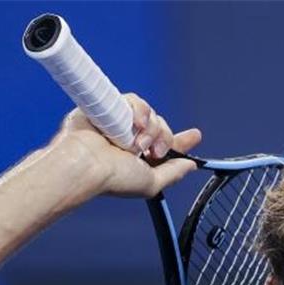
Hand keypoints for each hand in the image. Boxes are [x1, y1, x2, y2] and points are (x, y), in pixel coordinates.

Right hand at [49, 93, 203, 198]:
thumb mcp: (152, 183)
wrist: (88, 163)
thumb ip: (173, 173)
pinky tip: (133, 125)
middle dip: (164, 139)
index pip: (166, 145)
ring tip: (137, 144)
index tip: (195, 136)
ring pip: (152, 114)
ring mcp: (122, 123)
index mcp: (140, 158)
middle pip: (162, 128)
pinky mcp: (112, 107)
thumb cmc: (114, 178)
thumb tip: (191, 166)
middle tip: (154, 152)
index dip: (182, 141)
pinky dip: (140, 111)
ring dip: (151, 129)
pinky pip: (136, 101)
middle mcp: (131, 140)